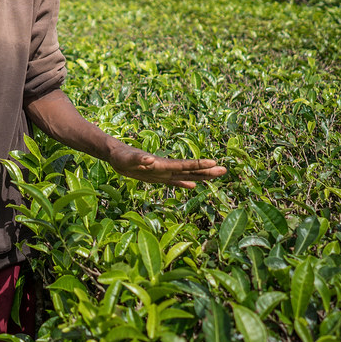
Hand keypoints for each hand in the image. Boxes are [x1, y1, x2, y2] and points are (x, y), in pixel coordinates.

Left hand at [108, 145, 225, 188]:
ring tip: (216, 175)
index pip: (183, 165)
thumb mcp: (127, 159)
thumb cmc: (120, 157)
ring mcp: (162, 172)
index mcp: (161, 164)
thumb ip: (138, 160)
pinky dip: (184, 183)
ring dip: (200, 176)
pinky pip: (174, 181)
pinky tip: (193, 185)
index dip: (198, 166)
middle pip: (189, 170)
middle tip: (225, 170)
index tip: (214, 164)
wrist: (115, 156)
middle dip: (206, 171)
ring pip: (185, 175)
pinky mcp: (157, 177)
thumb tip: (149, 160)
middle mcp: (165, 168)